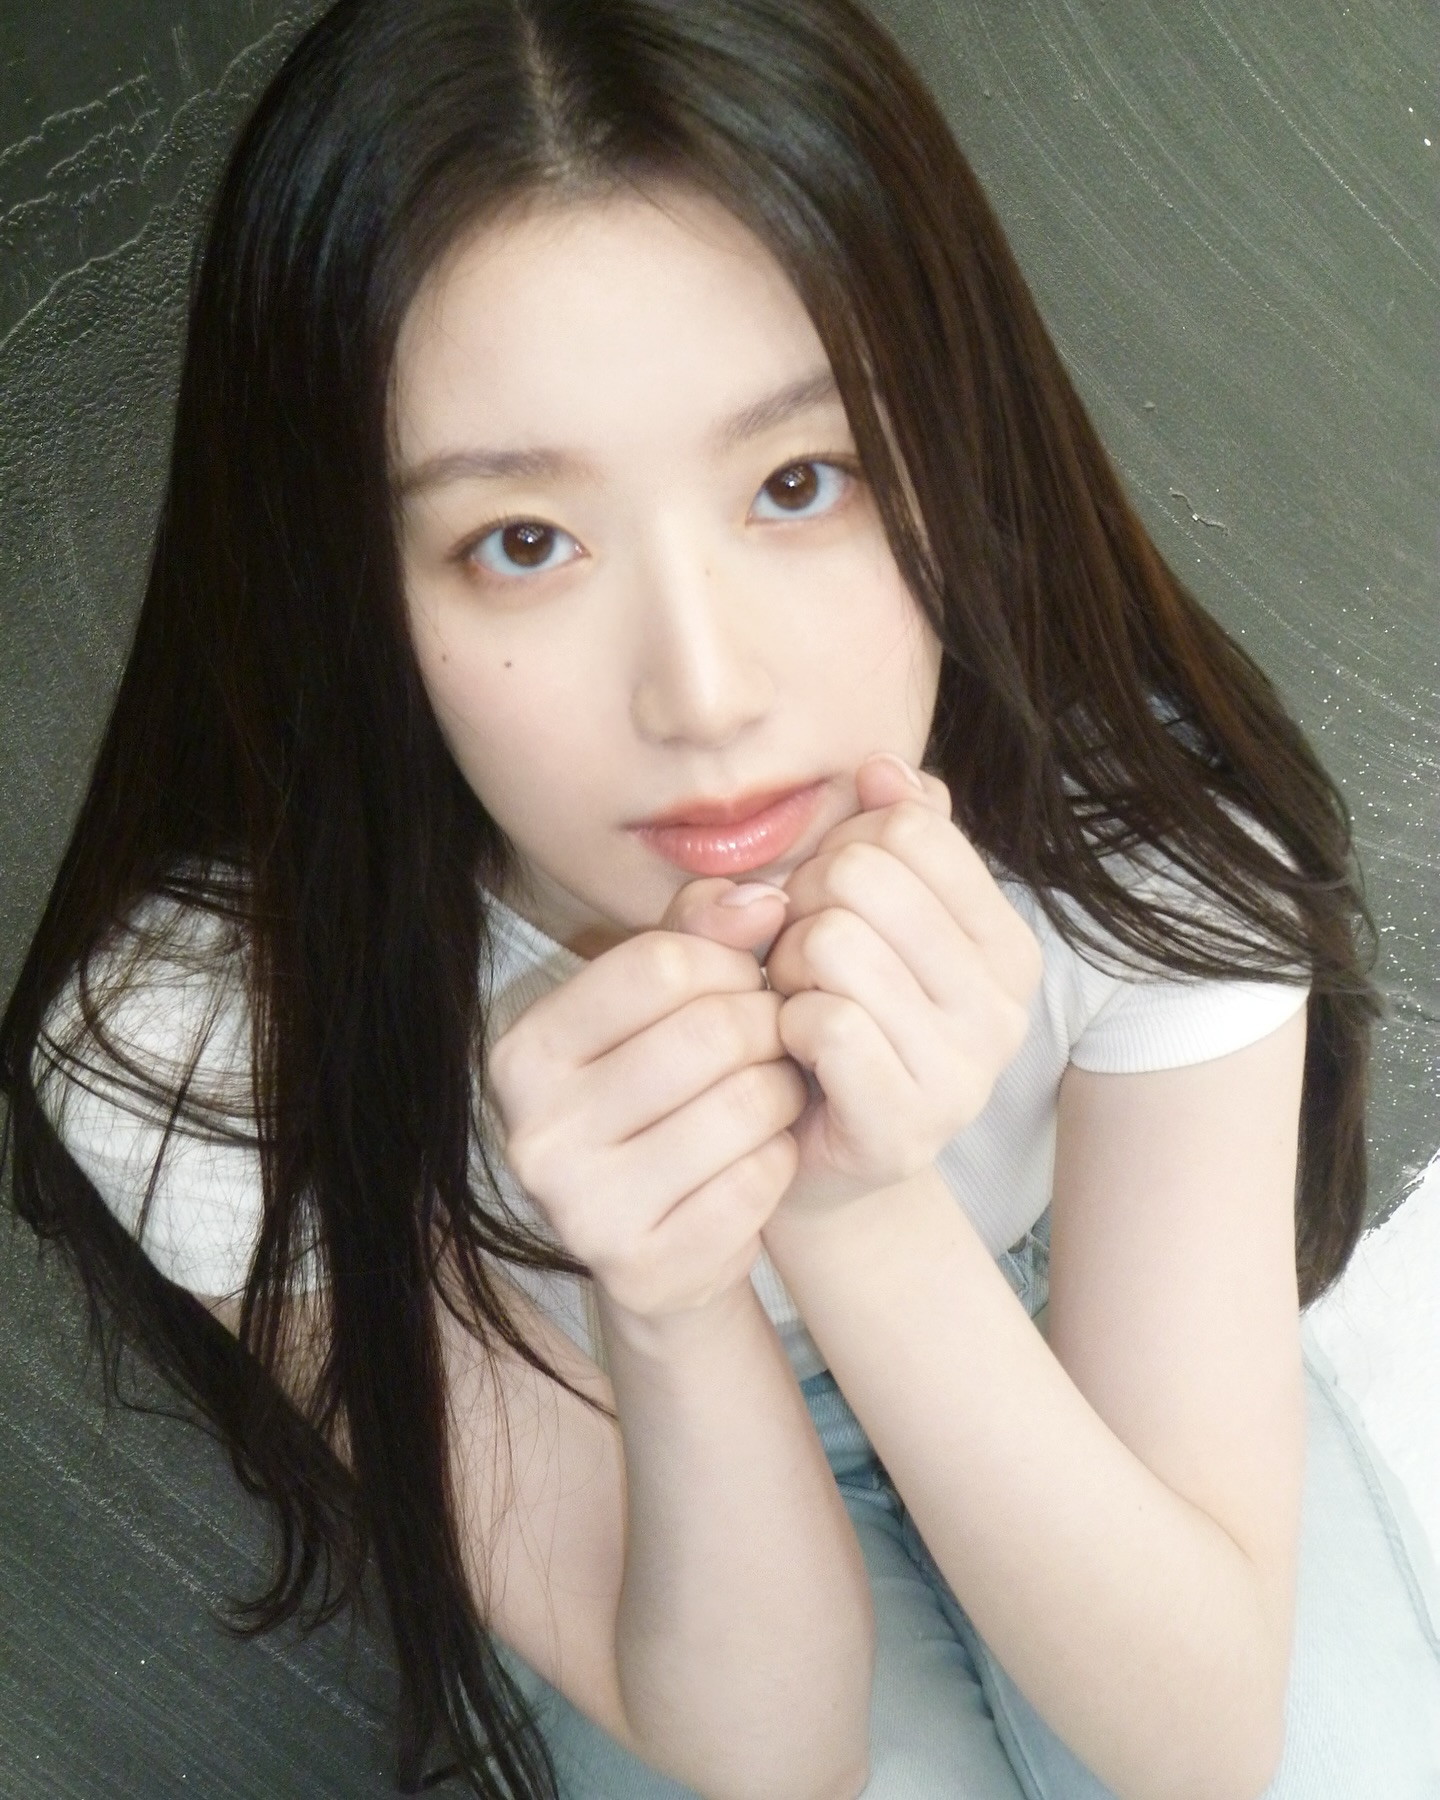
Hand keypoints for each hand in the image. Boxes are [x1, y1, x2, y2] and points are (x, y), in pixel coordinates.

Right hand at [487, 883, 805, 1321]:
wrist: (661, 1248)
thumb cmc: (663, 1098)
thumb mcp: (664, 1005)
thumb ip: (702, 932)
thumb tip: (762, 899)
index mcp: (524, 1052)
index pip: (663, 962)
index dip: (730, 965)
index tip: (743, 987)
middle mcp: (535, 1132)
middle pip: (712, 1031)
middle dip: (766, 1029)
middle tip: (770, 1047)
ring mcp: (582, 1210)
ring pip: (747, 1101)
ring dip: (782, 1092)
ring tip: (769, 1098)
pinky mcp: (644, 1268)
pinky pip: (761, 1179)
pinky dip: (780, 1159)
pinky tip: (758, 1160)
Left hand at [759, 753, 1041, 1215]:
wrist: (812, 1159)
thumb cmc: (823, 1020)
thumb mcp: (849, 916)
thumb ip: (875, 835)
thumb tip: (886, 766)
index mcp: (1006, 942)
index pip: (910, 828)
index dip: (840, 852)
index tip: (828, 908)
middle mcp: (1005, 1005)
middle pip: (862, 876)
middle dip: (803, 910)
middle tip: (800, 965)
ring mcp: (966, 1071)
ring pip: (834, 944)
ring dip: (786, 972)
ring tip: (797, 1007)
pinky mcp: (909, 1123)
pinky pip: (821, 1021)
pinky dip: (784, 1028)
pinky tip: (794, 1054)